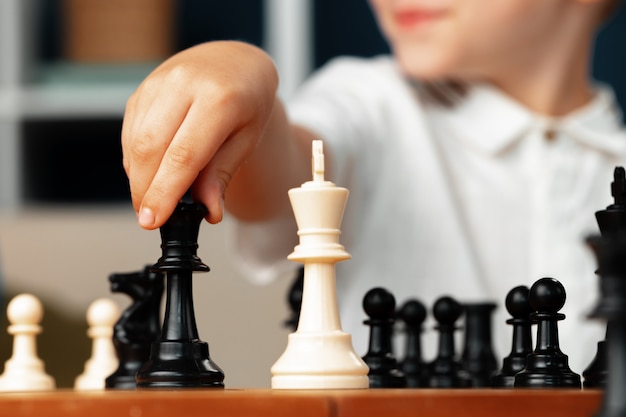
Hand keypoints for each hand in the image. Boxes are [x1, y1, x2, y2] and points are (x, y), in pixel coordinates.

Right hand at [122, 41, 278, 228]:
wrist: (235, 61)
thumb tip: (209, 211)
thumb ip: (222, 174)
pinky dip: (136, 160)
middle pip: (150, 149)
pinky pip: (131, 133)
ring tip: (154, 199)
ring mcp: (158, 83)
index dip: (165, 192)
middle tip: (150, 218)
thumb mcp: (246, 139)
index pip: (184, 154)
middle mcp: (184, 84)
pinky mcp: (142, 89)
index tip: (153, 220)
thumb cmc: (247, 101)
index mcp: (220, 98)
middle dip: (145, 190)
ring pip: (135, 142)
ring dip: (138, 178)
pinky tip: (151, 173)